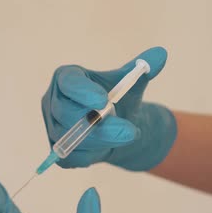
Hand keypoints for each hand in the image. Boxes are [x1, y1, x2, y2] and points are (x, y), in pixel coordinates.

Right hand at [42, 47, 176, 170]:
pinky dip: (93, 155)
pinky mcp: (57, 149)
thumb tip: (160, 56)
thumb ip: (144, 68)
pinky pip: (72, 156)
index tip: (104, 100)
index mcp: (67, 78)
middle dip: (100, 125)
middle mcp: (53, 101)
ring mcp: (52, 127)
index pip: (68, 83)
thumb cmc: (119, 99)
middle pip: (68, 115)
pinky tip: (107, 147)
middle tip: (129, 131)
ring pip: (72, 138)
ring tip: (126, 135)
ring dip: (103, 141)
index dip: (83, 92)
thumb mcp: (132, 82)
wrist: (115, 126)